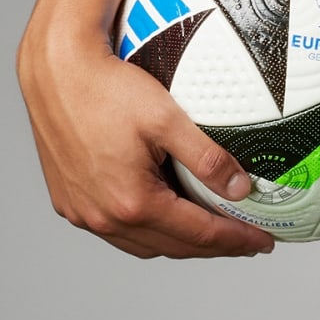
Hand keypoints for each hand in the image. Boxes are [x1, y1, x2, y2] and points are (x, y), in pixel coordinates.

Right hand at [17, 30, 275, 259]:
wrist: (56, 71)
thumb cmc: (108, 88)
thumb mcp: (168, 118)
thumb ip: (207, 158)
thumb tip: (241, 190)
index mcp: (132, 202)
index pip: (198, 235)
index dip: (236, 241)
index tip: (263, 243)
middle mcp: (103, 217)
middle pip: (172, 247)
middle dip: (212, 248)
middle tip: (244, 242)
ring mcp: (82, 212)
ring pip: (142, 243)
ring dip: (178, 242)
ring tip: (210, 233)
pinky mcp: (69, 201)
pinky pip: (116, 230)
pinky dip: (147, 230)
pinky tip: (163, 215)